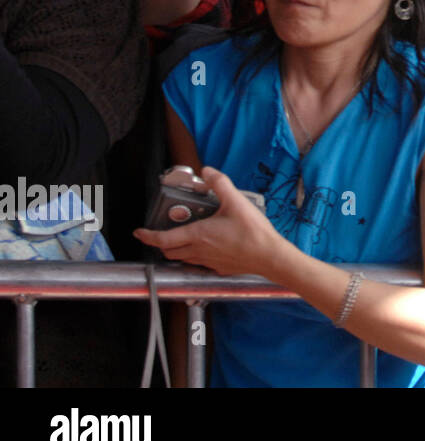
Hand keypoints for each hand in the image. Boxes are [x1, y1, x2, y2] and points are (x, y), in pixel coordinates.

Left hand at [134, 167, 289, 276]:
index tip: (140, 232)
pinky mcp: (219, 268)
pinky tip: (207, 248)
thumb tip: (208, 171)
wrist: (269, 256)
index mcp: (198, 234)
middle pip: (169, 251)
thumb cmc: (253, 232)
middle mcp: (199, 250)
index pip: (163, 239)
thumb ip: (220, 183)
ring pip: (183, 259)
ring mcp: (208, 262)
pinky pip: (199, 264)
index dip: (148, 236)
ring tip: (184, 238)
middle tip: (163, 233)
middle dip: (161, 243)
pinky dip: (194, 256)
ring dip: (177, 250)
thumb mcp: (236, 201)